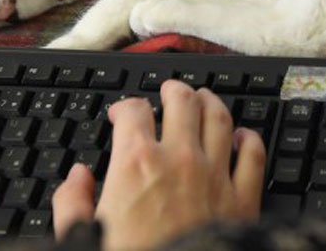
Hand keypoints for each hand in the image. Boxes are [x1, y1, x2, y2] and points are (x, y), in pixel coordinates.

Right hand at [53, 80, 266, 250]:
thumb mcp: (84, 236)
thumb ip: (72, 202)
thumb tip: (77, 178)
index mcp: (135, 164)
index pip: (134, 111)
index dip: (125, 106)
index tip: (122, 115)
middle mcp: (179, 159)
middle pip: (183, 102)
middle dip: (174, 90)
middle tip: (170, 90)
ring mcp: (215, 176)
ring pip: (220, 118)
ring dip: (211, 102)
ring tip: (204, 98)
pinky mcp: (243, 200)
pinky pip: (253, 155)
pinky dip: (249, 139)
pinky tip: (243, 137)